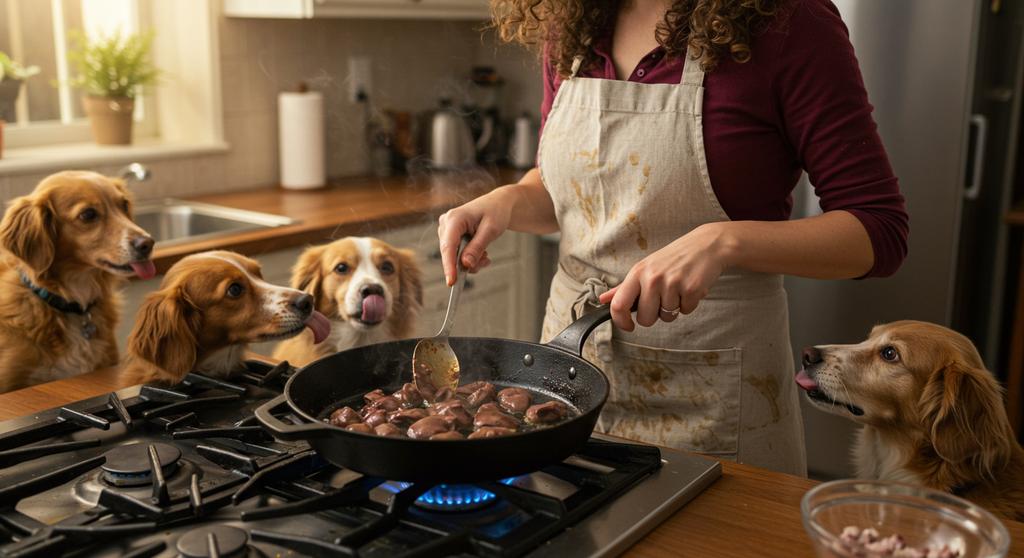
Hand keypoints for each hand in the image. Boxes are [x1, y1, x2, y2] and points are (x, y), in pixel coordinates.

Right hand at [437, 187, 514, 285]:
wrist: (498, 204)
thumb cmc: (496, 212)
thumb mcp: (491, 230)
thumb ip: (477, 247)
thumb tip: (465, 264)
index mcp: (455, 218)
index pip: (449, 246)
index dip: (449, 266)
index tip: (451, 282)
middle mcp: (446, 223)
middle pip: (450, 253)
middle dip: (467, 263)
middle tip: (486, 261)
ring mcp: (446, 229)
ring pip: (454, 256)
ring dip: (471, 260)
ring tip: (486, 255)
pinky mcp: (449, 235)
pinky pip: (456, 253)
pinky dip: (469, 258)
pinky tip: (481, 253)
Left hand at [598, 222, 735, 330]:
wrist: (707, 245)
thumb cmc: (673, 258)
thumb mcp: (645, 267)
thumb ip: (624, 287)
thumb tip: (603, 300)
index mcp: (638, 273)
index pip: (619, 305)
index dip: (621, 322)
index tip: (629, 326)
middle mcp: (652, 278)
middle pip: (646, 319)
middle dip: (655, 315)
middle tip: (663, 299)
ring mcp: (672, 284)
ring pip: (668, 317)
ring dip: (674, 308)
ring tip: (678, 289)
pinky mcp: (691, 289)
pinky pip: (686, 311)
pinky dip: (689, 304)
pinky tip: (690, 288)